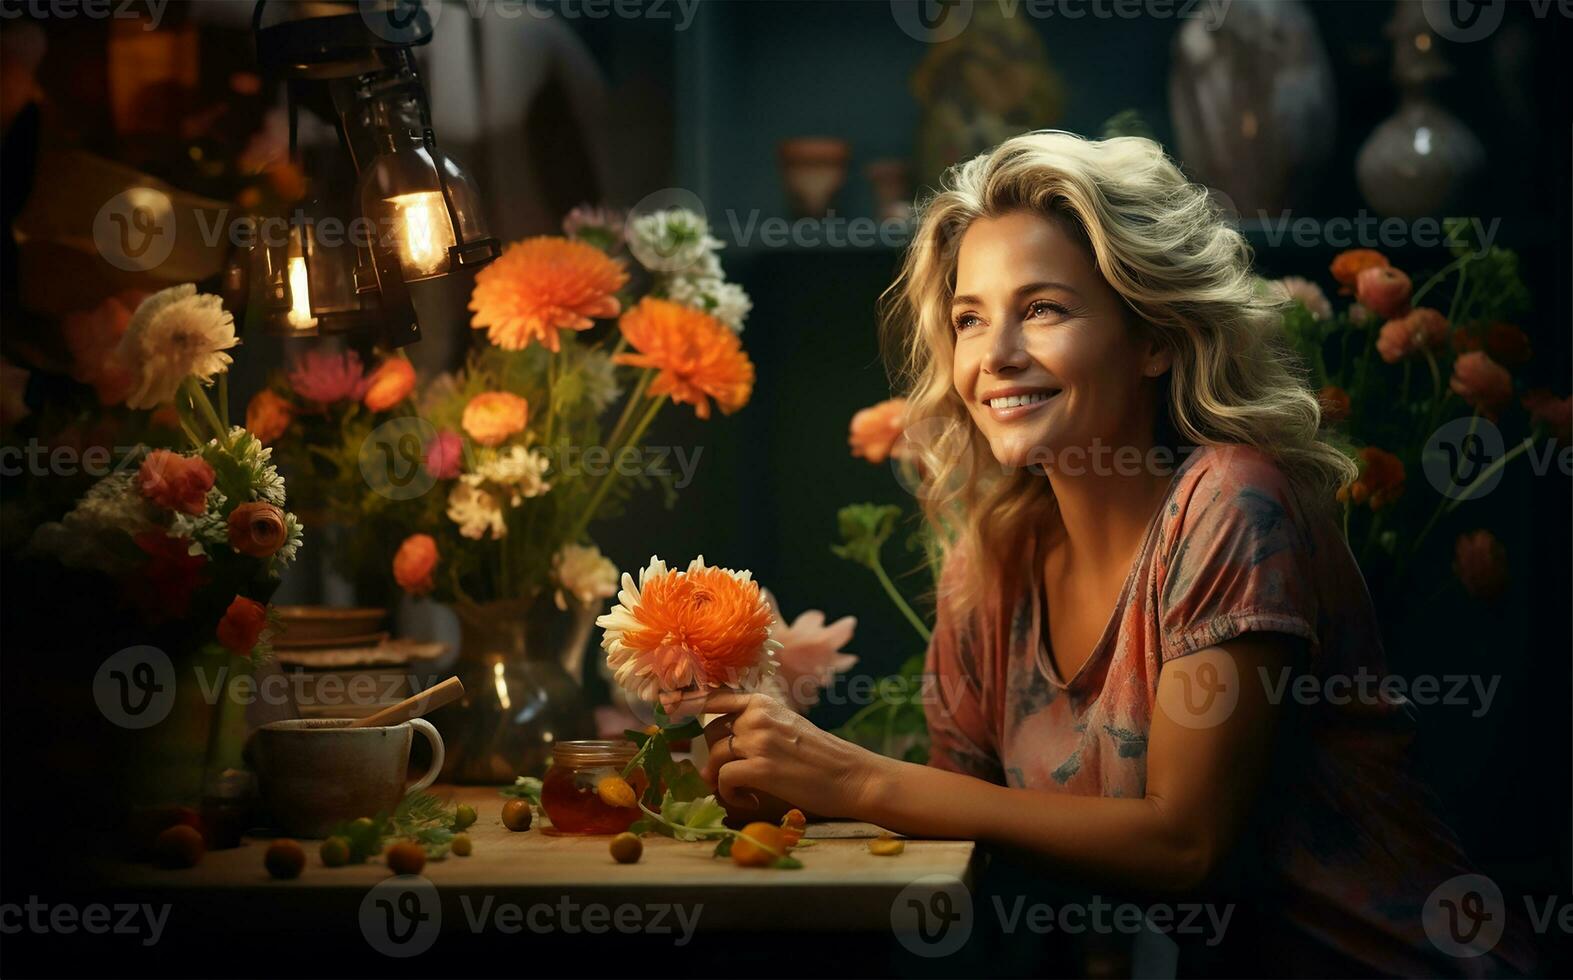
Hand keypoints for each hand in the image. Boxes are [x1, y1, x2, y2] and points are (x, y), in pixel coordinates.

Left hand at [699, 691, 881, 819]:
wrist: (852, 776)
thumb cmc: (822, 756)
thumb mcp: (787, 727)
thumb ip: (754, 728)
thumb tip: (717, 751)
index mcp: (763, 703)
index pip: (714, 697)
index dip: (687, 702)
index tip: (668, 707)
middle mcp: (756, 716)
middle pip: (710, 733)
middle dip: (715, 756)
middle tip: (734, 775)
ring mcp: (758, 741)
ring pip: (713, 758)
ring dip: (722, 780)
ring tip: (746, 793)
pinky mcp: (760, 769)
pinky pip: (723, 780)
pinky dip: (730, 795)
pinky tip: (749, 801)